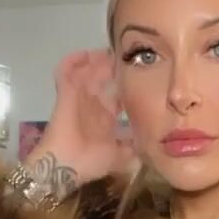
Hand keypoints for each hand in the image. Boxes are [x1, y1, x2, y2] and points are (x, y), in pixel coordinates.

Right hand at [27, 49, 135, 186]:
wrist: (65, 166)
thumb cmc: (91, 162)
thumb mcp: (121, 158)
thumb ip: (135, 151)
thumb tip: (153, 147)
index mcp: (105, 118)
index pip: (117, 95)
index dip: (126, 84)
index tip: (138, 73)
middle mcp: (93, 105)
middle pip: (103, 78)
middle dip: (113, 66)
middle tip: (124, 55)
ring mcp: (78, 97)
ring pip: (87, 71)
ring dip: (96, 60)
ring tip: (107, 52)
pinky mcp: (65, 92)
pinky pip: (65, 71)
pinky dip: (73, 61)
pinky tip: (85, 55)